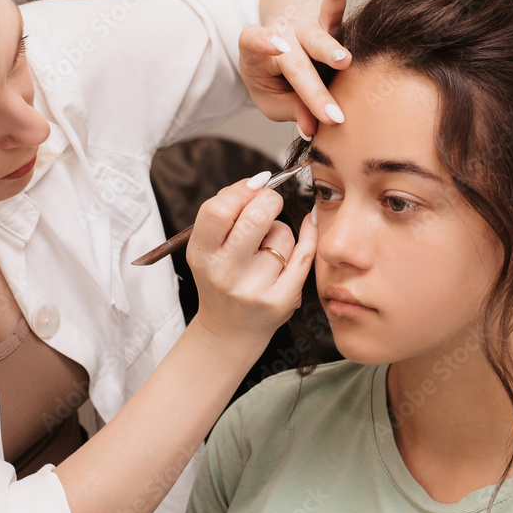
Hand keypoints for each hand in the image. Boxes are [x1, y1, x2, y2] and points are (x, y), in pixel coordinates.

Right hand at [186, 175, 316, 346]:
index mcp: (201, 255)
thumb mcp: (209, 249)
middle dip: (269, 200)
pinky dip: (310, 234)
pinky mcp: (280, 300)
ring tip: (268, 248)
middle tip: (270, 203)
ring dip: (280, 231)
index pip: (218, 209)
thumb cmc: (222, 278)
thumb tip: (260, 181)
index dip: (240, 191)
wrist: (229, 331)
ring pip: (283, 234)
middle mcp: (224, 273)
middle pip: (255, 217)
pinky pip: (304, 254)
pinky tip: (311, 223)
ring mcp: (253, 288)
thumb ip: (227, 213)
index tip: (253, 188)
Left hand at [240, 0, 351, 138]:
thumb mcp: (274, 102)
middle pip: (295, 60)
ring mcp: (304, 29)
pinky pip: (332, 11)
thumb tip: (311, 127)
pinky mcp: (326, 27)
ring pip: (317, 38)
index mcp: (256, 53)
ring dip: (329, 50)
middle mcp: (281, 36)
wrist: (281, 56)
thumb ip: (292, 112)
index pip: (254, 44)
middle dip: (311, 87)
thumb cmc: (274, 82)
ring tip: (343, 61)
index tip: (276, 49)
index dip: (262, 42)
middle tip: (327, 111)